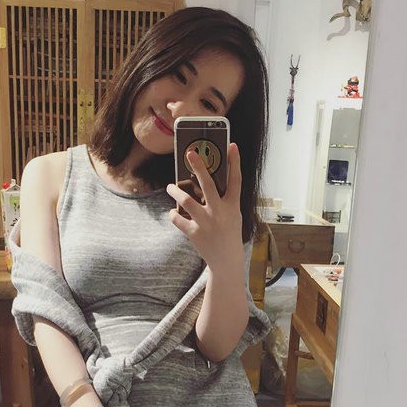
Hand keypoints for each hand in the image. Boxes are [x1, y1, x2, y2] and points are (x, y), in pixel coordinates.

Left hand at [166, 142, 243, 270]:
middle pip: (208, 184)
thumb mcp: (232, 215)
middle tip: (190, 153)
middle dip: (199, 167)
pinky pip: (178, 219)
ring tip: (170, 187)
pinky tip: (172, 212)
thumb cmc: (228, 233)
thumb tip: (204, 181)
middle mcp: (219, 212)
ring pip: (186, 200)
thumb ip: (222, 199)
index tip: (232, 145)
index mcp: (232, 206)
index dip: (234, 162)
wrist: (226, 260)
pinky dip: (173, 215)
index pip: (235, 180)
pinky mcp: (194, 233)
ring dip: (175, 191)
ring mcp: (206, 223)